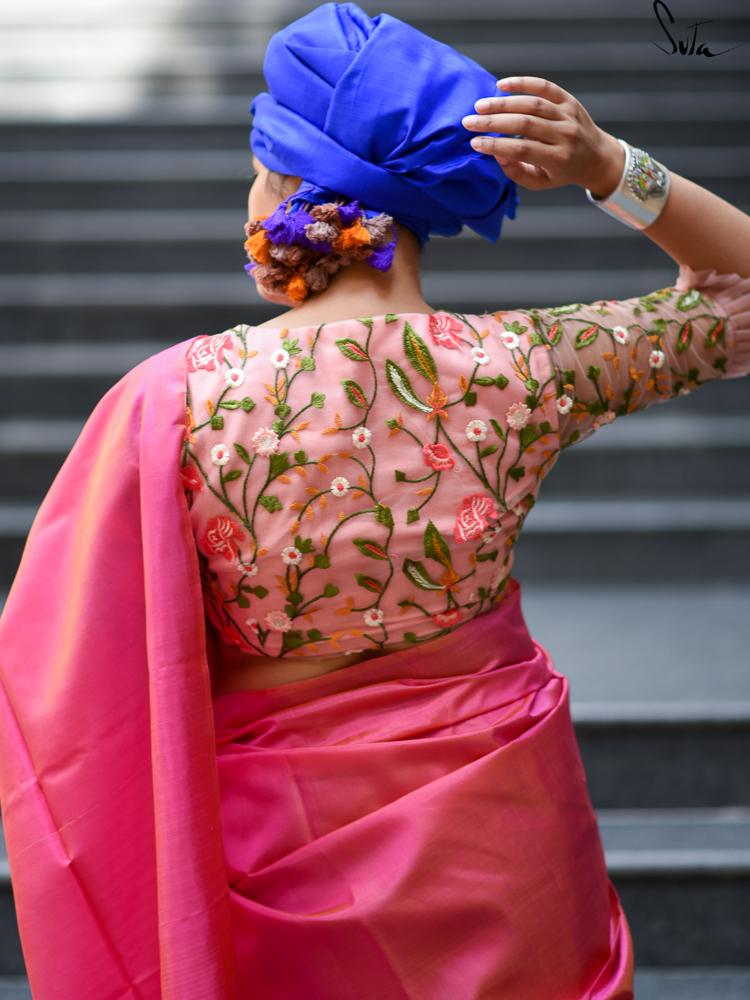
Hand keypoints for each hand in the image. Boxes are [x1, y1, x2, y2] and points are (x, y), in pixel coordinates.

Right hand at [461, 75, 624, 193]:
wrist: (596, 157)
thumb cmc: (561, 172)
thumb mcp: (540, 182)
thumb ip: (517, 172)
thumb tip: (497, 154)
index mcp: (558, 158)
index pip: (522, 149)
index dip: (496, 145)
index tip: (474, 143)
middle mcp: (565, 135)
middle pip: (524, 124)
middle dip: (493, 123)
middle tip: (469, 122)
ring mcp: (568, 114)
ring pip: (532, 104)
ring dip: (503, 103)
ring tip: (480, 106)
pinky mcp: (568, 100)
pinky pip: (545, 87)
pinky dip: (523, 83)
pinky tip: (502, 85)